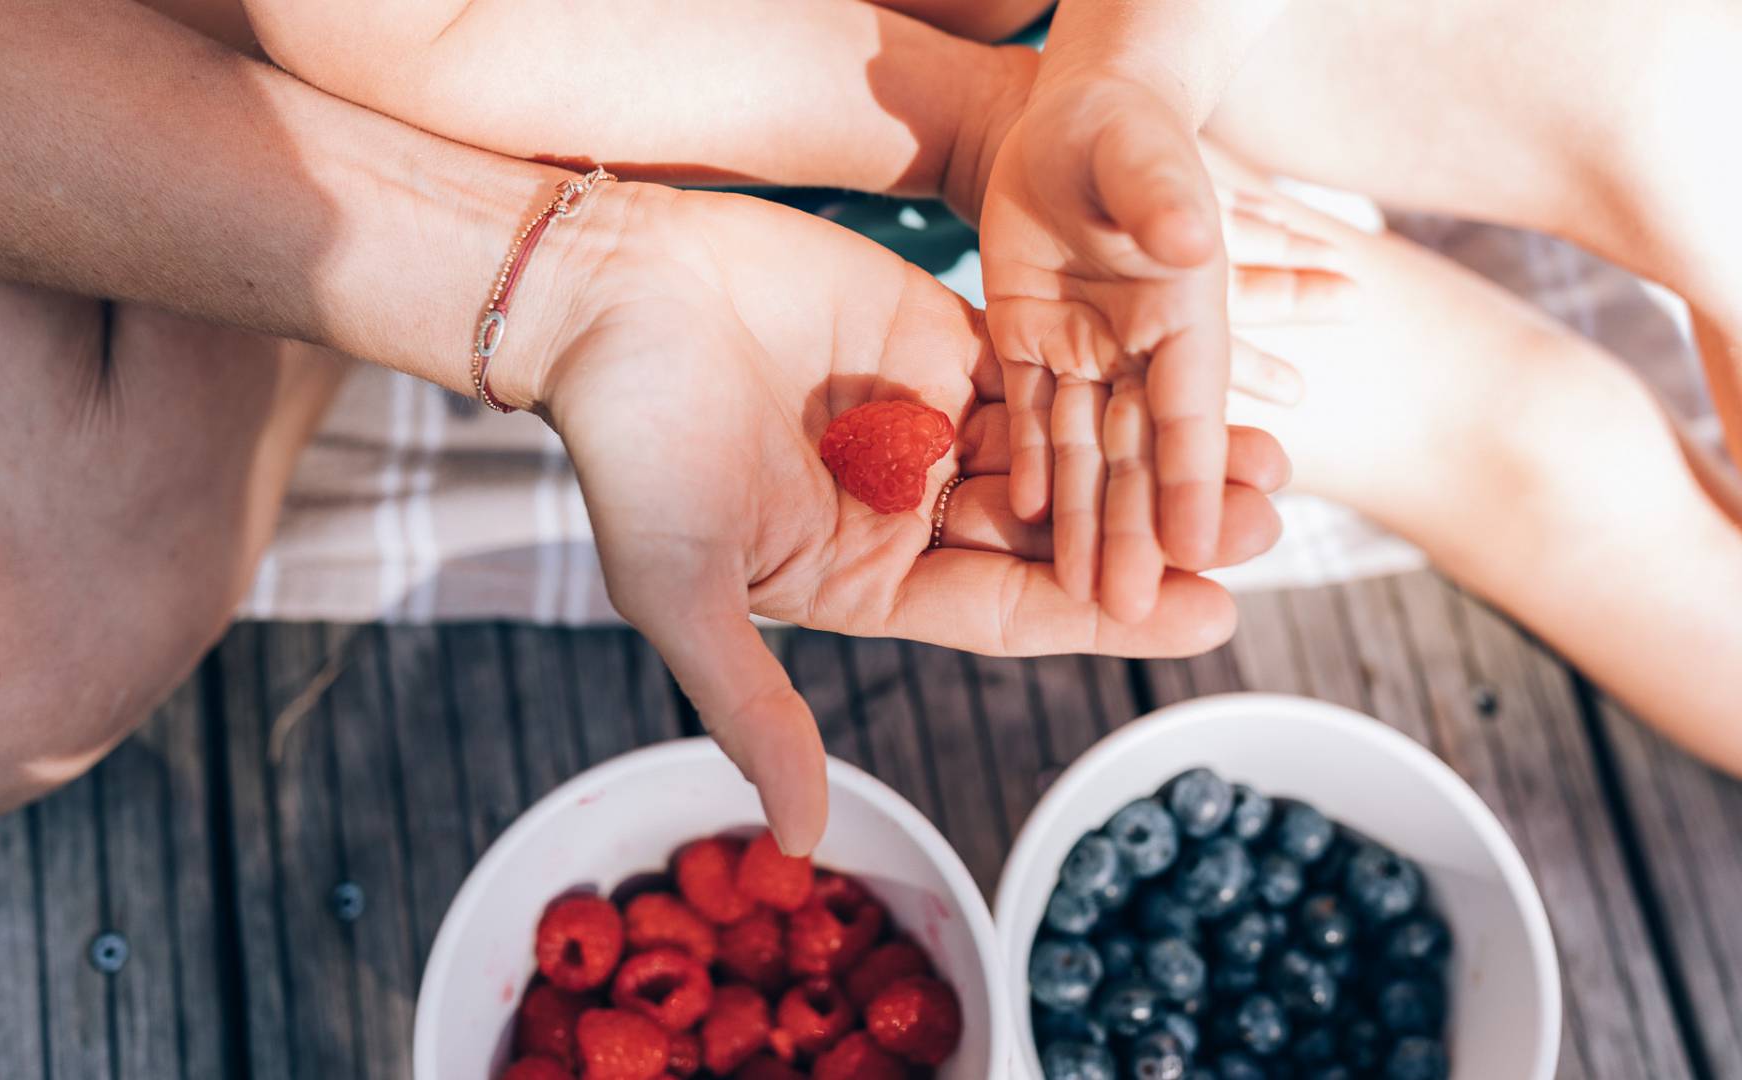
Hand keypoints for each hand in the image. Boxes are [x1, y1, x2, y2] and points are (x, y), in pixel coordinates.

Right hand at [495, 183, 1290, 852]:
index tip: (1213, 616)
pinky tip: (1188, 372)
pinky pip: (1039, 366)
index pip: (1008, 613)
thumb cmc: (627, 447)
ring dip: (1155, 455)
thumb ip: (751, 707)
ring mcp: (924, 424)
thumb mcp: (683, 589)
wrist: (604, 290)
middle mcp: (907, 514)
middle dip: (1159, 533)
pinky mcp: (933, 337)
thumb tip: (800, 844)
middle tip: (1266, 526)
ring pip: (1065, 450)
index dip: (1109, 615)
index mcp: (864, 585)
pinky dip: (1109, 374)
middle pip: (1057, 534)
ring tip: (1262, 457)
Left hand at [979, 75, 1346, 621]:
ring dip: (1089, 525)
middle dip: (1138, 534)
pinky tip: (1031, 525)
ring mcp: (1083, 351)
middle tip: (1135, 613)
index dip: (1194, 476)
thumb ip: (1162, 193)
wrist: (1070, 113)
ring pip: (1086, 453)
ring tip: (1093, 602)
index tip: (1201, 546)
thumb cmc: (1121, 121)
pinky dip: (1035, 469)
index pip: (1189, 406)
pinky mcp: (1027, 342)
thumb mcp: (1138, 152)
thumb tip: (1192, 239)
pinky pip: (1030, 419)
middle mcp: (1140, 347)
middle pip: (1140, 454)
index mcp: (1185, 311)